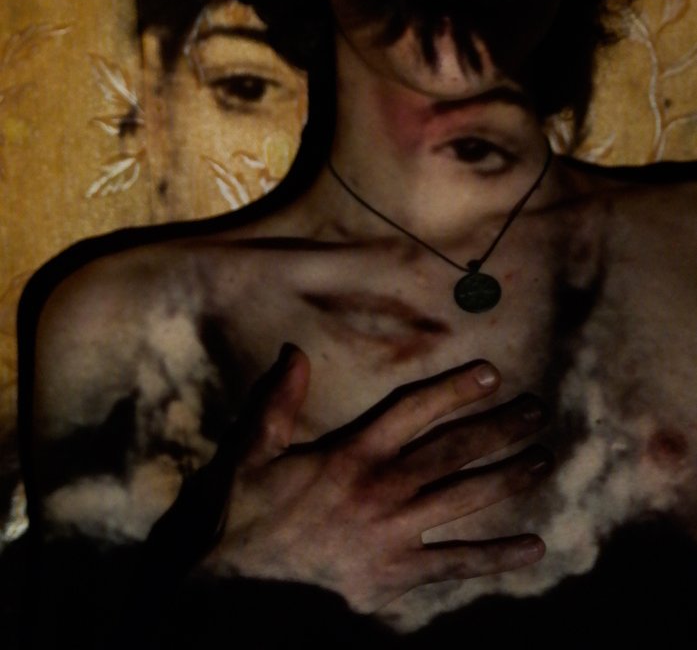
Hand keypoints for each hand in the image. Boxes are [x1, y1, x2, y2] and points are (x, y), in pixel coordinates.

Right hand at [198, 344, 550, 612]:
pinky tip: (534, 548)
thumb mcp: (253, 449)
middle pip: (453, 450)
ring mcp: (395, 534)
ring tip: (543, 459)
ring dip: (508, 477)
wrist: (239, 587)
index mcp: (353, 453)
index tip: (491, 374)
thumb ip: (279, 400)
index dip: (455, 389)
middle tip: (537, 412)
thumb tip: (294, 350)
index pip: (414, 410)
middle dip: (499, 428)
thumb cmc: (244, 513)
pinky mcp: (397, 575)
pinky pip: (456, 564)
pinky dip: (497, 556)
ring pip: (465, 499)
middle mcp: (383, 488)